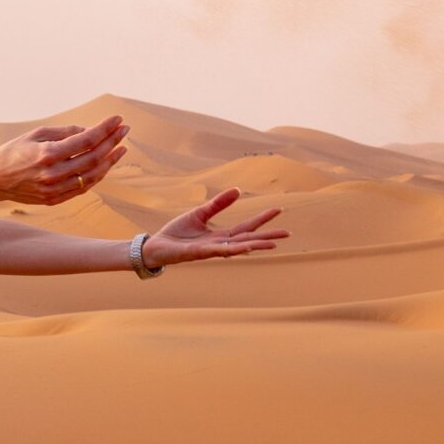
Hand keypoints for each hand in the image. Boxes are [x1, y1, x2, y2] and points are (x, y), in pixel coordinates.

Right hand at [0, 114, 126, 204]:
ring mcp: (54, 189)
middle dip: (112, 142)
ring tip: (121, 147)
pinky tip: (105, 164)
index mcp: (48, 154)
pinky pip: (82, 188)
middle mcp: (53, 174)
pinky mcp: (54, 199)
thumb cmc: (15, 151)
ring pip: (92, 176)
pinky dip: (96, 175)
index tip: (117, 119)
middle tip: (124, 130)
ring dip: (110, 161)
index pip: (86, 140)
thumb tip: (91, 131)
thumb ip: (65, 132)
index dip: (105, 129)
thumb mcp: (37, 134)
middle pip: (94, 158)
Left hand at [145, 187, 288, 267]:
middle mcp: (220, 244)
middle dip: (267, 237)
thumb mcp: (200, 213)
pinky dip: (231, 250)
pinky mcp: (198, 254)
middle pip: (248, 239)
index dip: (262, 219)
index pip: (246, 227)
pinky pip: (217, 251)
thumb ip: (218, 204)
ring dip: (255, 246)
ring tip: (273, 244)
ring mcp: (210, 251)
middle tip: (287, 233)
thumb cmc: (177, 233)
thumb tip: (238, 190)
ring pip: (238, 248)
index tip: (278, 210)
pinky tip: (243, 248)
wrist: (156, 246)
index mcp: (221, 235)